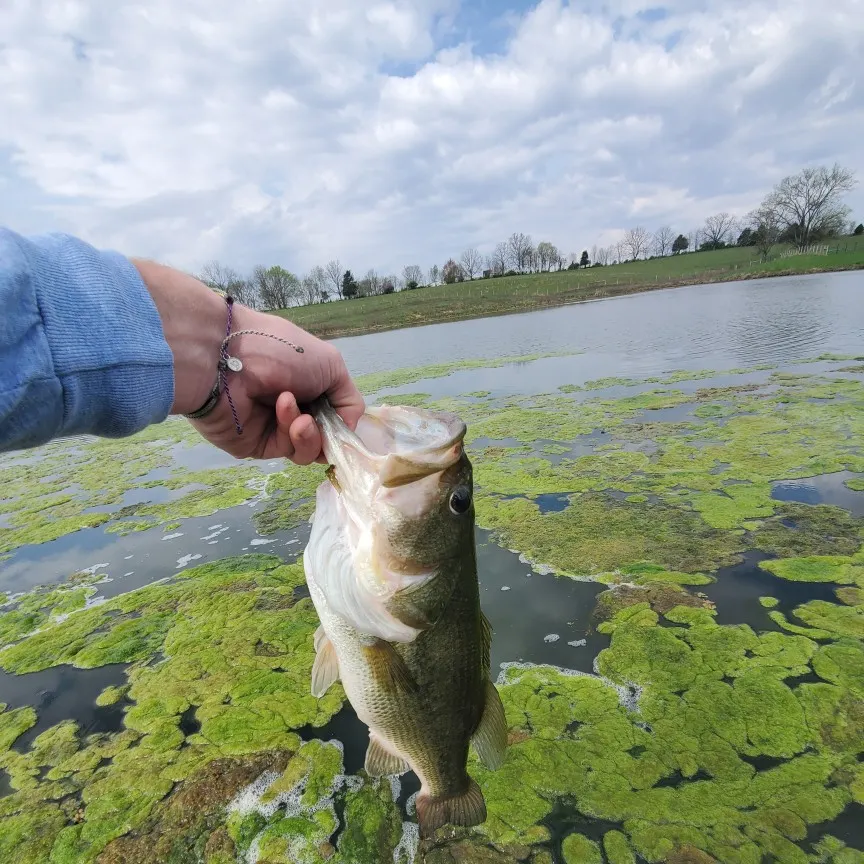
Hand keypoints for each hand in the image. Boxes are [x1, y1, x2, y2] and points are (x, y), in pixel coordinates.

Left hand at [132, 259, 363, 463]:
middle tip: (320, 419)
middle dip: (329, 432)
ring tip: (301, 415)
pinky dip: (292, 434)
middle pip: (325, 439)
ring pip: (309, 450)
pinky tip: (284, 410)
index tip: (347, 423)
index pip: (334, 417)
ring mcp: (273, 430)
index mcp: (308, 386)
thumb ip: (349, 399)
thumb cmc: (280, 350)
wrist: (226, 356)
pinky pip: (287, 451)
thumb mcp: (331, 364)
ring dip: (311, 433)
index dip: (343, 424)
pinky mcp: (255, 447)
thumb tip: (349, 428)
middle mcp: (292, 409)